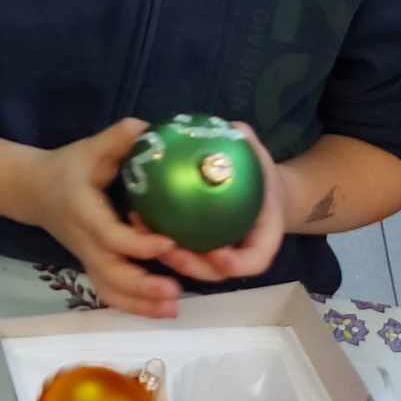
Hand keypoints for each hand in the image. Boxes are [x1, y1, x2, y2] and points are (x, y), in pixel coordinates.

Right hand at [20, 117, 181, 318]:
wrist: (34, 191)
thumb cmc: (67, 168)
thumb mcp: (88, 149)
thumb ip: (116, 139)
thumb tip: (148, 129)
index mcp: (84, 213)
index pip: (110, 236)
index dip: (138, 244)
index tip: (170, 242)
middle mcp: (85, 242)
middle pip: (110, 275)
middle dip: (142, 287)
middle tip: (176, 290)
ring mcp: (88, 258)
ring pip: (111, 291)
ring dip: (141, 304)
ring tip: (174, 308)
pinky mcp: (93, 266)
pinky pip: (111, 293)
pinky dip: (135, 307)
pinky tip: (164, 310)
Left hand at [154, 124, 285, 285]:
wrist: (258, 188)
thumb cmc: (258, 174)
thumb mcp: (258, 157)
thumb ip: (248, 144)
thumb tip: (234, 128)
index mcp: (263, 237)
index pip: (255, 260)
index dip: (236, 263)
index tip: (217, 252)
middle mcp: (239, 252)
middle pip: (215, 272)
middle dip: (191, 265)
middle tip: (169, 248)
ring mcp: (216, 254)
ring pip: (192, 267)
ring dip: (167, 258)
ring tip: (145, 234)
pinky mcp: (195, 246)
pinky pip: (179, 251)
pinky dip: (157, 243)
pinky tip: (137, 220)